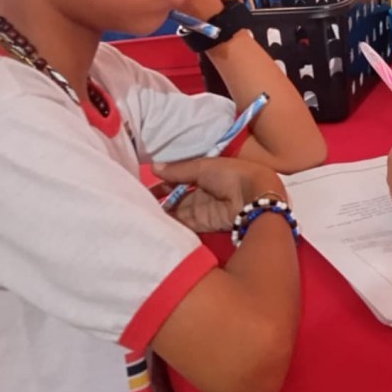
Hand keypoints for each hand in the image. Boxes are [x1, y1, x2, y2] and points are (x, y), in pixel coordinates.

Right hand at [153, 157, 285, 232]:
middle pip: (177, 196)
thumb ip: (178, 170)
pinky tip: (154, 225)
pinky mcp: (204, 224)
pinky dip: (172, 224)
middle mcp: (203, 190)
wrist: (254, 196)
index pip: (179, 177)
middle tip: (137, 202)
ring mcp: (203, 208)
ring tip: (140, 214)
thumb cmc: (231, 174)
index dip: (163, 181)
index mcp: (206, 172)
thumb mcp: (202, 167)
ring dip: (163, 213)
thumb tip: (153, 167)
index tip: (143, 185)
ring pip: (179, 211)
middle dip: (160, 199)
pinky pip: (184, 223)